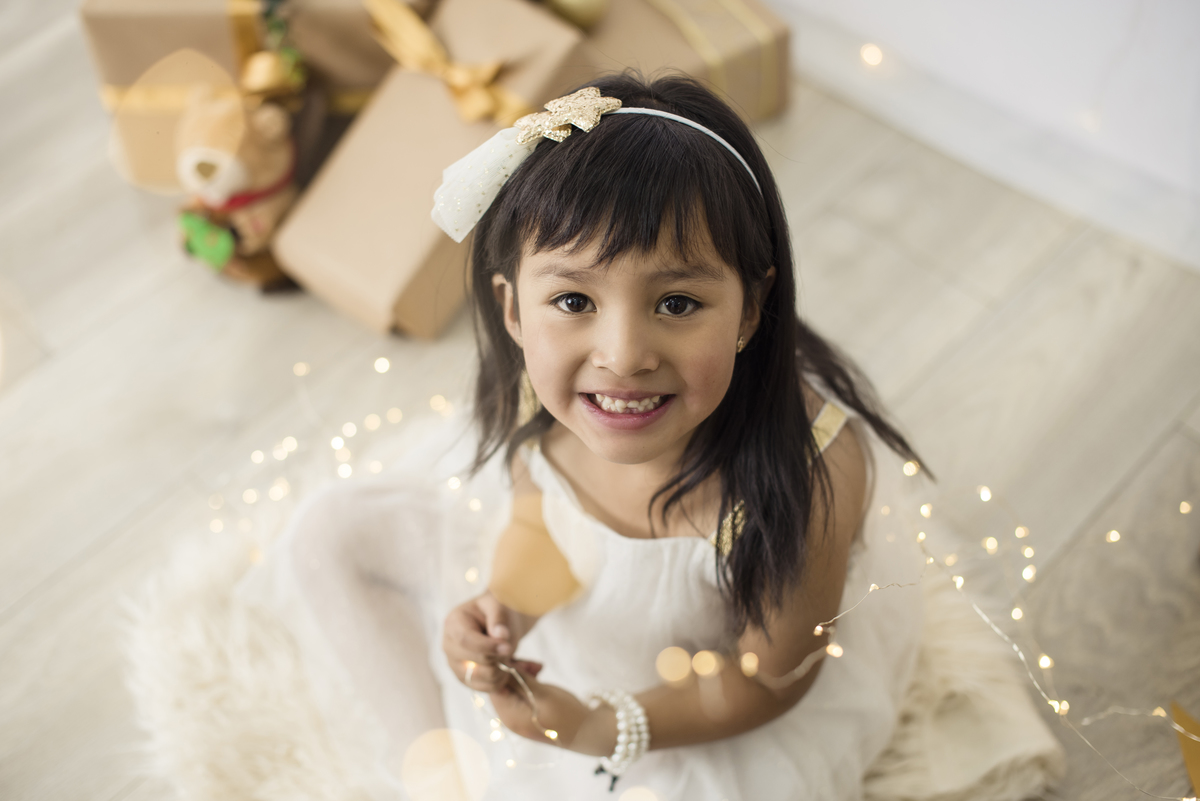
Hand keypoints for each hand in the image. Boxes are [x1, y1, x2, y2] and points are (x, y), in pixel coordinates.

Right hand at [443, 590, 541, 691]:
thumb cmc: (497, 610)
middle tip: (511, 648)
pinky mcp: (467, 679)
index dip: (487, 647)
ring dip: (503, 671)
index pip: (465, 641)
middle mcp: (449, 647)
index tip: (507, 647)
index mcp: (453, 624)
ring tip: (516, 657)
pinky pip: (488, 688)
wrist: (498, 623)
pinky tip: (514, 666)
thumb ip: (499, 619)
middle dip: (497, 660)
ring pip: (482, 680)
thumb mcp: (499, 606)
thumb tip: (500, 635)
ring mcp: (456, 665)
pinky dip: (505, 680)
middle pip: (472, 664)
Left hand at [490, 669, 616, 756]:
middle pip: (499, 685)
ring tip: (539, 666)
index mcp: (509, 716)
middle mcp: (509, 717)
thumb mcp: (542, 693)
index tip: (515, 655)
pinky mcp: (527, 711)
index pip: (492, 686)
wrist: (589, 732)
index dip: (500, 668)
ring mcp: (518, 715)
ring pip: (510, 686)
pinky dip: (527, 680)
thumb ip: (520, 679)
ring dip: (521, 673)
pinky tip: (539, 673)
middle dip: (512, 669)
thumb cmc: (568, 714)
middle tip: (534, 662)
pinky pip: (519, 691)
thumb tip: (499, 666)